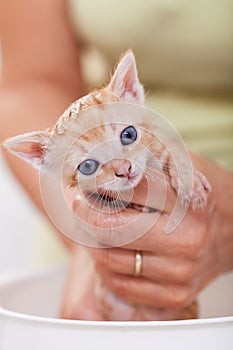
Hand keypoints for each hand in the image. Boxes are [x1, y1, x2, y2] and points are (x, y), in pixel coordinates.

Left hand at [61, 154, 232, 319]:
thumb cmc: (202, 195)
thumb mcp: (182, 165)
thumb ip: (147, 158)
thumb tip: (104, 158)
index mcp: (187, 201)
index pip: (127, 190)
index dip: (97, 184)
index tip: (85, 182)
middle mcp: (186, 238)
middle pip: (112, 229)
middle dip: (86, 214)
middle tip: (81, 205)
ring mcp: (181, 270)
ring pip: (110, 260)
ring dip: (94, 241)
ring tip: (98, 227)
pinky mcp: (176, 294)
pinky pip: (121, 286)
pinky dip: (106, 268)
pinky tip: (112, 252)